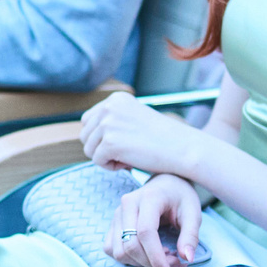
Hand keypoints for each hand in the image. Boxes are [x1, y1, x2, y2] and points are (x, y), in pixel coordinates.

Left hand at [80, 92, 215, 186]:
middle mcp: (109, 107)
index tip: (123, 141)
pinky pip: (97, 161)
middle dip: (101, 148)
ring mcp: (108, 124)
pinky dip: (111, 166)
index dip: (101, 137)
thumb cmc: (161, 138)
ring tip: (129, 156)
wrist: (182, 148)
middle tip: (126, 151)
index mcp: (115, 99)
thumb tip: (85, 133)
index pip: (88, 120)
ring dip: (106, 157)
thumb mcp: (133, 118)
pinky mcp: (110, 143)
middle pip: (85, 135)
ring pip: (89, 150)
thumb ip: (112, 120)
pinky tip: (129, 162)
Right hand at [109, 173, 201, 266]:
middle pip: (130, 245)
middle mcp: (127, 204)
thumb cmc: (180, 197)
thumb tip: (186, 259)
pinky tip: (146, 254)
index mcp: (149, 198)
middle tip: (174, 264)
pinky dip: (128, 259)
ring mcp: (117, 214)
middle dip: (151, 263)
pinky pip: (112, 249)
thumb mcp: (193, 213)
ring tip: (162, 257)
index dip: (156, 258)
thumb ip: (190, 236)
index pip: (146, 233)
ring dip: (140, 263)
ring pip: (119, 251)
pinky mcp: (112, 224)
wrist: (166, 184)